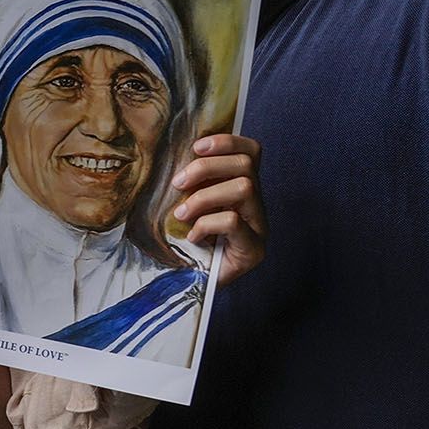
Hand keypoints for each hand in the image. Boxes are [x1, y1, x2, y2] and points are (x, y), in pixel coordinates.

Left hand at [172, 133, 265, 284]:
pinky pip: (233, 221)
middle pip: (246, 165)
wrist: (191, 285)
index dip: (226, 142)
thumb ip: (188, 183)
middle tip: (177, 184)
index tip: (196, 147)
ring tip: (181, 213)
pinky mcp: (254, 250)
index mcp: (241, 188)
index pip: (251, 151)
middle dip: (206, 168)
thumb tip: (171, 155)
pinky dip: (207, 224)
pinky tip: (193, 237)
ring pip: (244, 188)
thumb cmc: (185, 242)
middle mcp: (255, 205)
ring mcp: (258, 227)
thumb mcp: (184, 205)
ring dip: (204, 197)